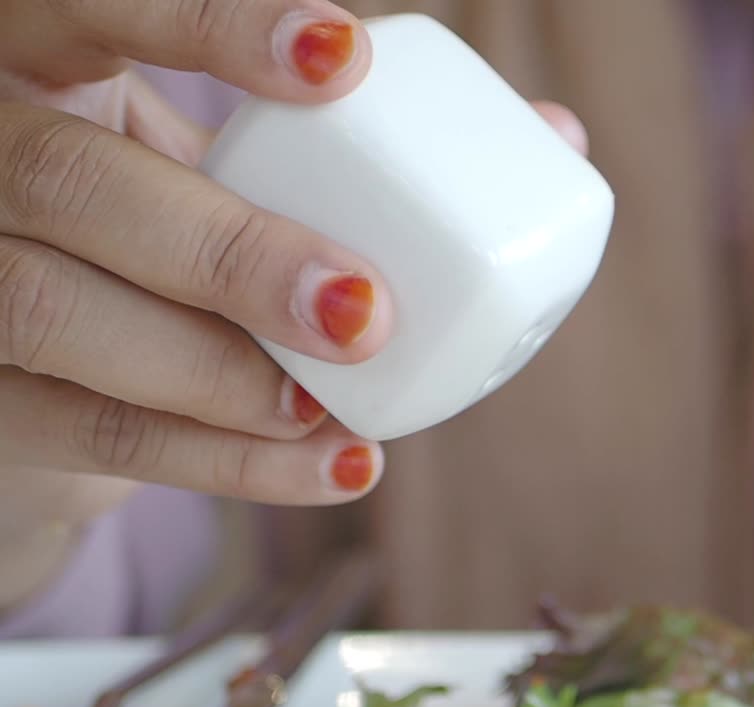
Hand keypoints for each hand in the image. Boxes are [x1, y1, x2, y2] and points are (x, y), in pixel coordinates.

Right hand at [0, 0, 587, 610]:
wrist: (53, 353)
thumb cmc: (173, 224)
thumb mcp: (241, 165)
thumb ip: (369, 149)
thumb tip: (556, 138)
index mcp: (43, 59)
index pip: (92, 4)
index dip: (208, 25)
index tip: (346, 62)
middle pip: (64, 178)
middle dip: (227, 247)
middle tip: (362, 309)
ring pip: (50, 312)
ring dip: (213, 371)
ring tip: (331, 409)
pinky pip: (88, 434)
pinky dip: (222, 464)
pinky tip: (332, 468)